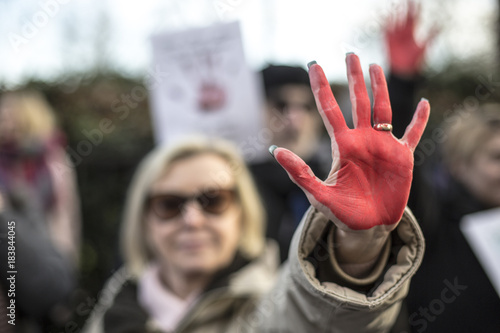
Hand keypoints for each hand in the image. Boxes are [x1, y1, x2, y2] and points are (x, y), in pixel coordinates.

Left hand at [270, 53, 429, 231]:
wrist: (367, 228)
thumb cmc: (341, 212)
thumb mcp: (317, 194)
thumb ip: (299, 172)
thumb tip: (275, 149)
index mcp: (342, 145)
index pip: (329, 110)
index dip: (321, 87)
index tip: (313, 65)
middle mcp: (362, 140)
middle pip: (357, 102)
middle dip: (354, 78)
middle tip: (350, 54)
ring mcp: (383, 146)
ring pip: (383, 110)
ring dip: (380, 89)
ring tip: (375, 66)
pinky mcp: (402, 158)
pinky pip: (412, 134)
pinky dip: (419, 120)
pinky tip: (423, 103)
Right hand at [385, 0, 437, 76]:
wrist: (403, 72)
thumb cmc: (414, 61)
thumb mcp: (424, 47)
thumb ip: (432, 36)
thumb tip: (441, 26)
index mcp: (412, 32)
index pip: (414, 17)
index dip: (415, 9)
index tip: (417, 1)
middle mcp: (403, 32)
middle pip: (404, 16)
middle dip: (405, 7)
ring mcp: (394, 36)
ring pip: (394, 21)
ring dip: (394, 13)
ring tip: (394, 4)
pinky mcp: (387, 41)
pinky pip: (385, 30)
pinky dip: (384, 24)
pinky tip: (385, 17)